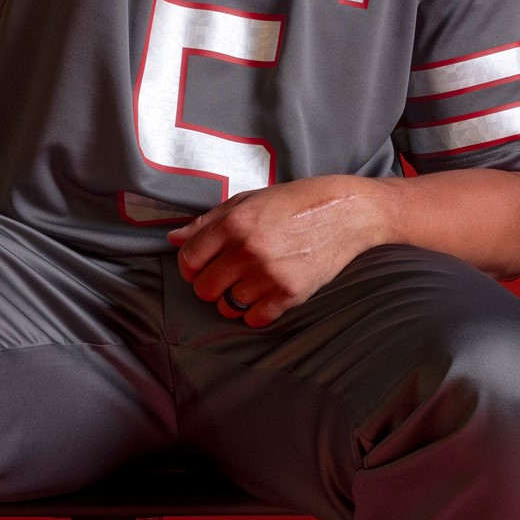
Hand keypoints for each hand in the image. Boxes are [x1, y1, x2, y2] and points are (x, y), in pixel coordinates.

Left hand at [165, 176, 385, 328]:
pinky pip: (254, 319)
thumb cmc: (296, 202)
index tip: (203, 265)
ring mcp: (269, 273)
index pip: (188, 260)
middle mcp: (247, 249)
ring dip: (234, 299)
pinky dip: (256, 311)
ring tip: (250, 283)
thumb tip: (173, 238)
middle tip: (229, 274)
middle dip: (211, 284)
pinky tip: (266, 293)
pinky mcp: (290, 293)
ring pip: (227, 307)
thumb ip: (208, 221)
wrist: (347, 211)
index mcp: (233, 222)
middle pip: (203, 289)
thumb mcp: (249, 200)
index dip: (192, 266)